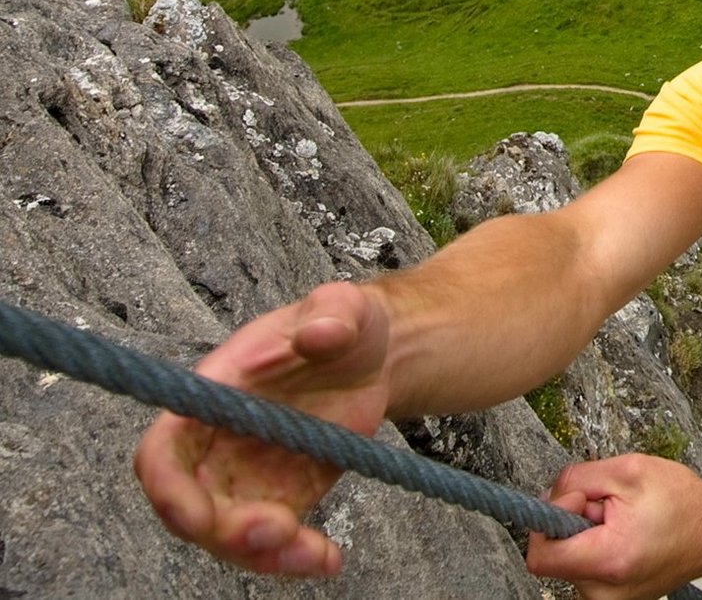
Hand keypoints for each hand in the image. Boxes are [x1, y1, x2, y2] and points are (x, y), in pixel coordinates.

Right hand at [133, 281, 393, 575]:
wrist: (374, 354)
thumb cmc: (343, 323)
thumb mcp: (343, 306)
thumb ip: (331, 314)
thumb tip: (322, 332)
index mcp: (213, 396)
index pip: (162, 452)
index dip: (167, 488)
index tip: (196, 516)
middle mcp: (218, 443)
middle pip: (191, 508)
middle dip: (223, 533)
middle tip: (279, 531)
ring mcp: (248, 476)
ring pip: (229, 535)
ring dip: (264, 556)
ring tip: (315, 555)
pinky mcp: (283, 496)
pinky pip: (274, 540)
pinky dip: (295, 558)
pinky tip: (329, 559)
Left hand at [527, 454, 701, 598]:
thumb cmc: (685, 505)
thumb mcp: (629, 470)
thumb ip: (576, 478)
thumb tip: (550, 498)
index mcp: (609, 560)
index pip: (540, 556)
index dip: (550, 520)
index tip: (578, 502)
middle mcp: (606, 591)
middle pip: (555, 554)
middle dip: (576, 522)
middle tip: (612, 509)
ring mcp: (609, 599)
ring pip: (570, 558)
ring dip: (588, 534)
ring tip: (624, 522)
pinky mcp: (612, 597)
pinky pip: (586, 567)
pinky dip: (598, 546)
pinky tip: (625, 535)